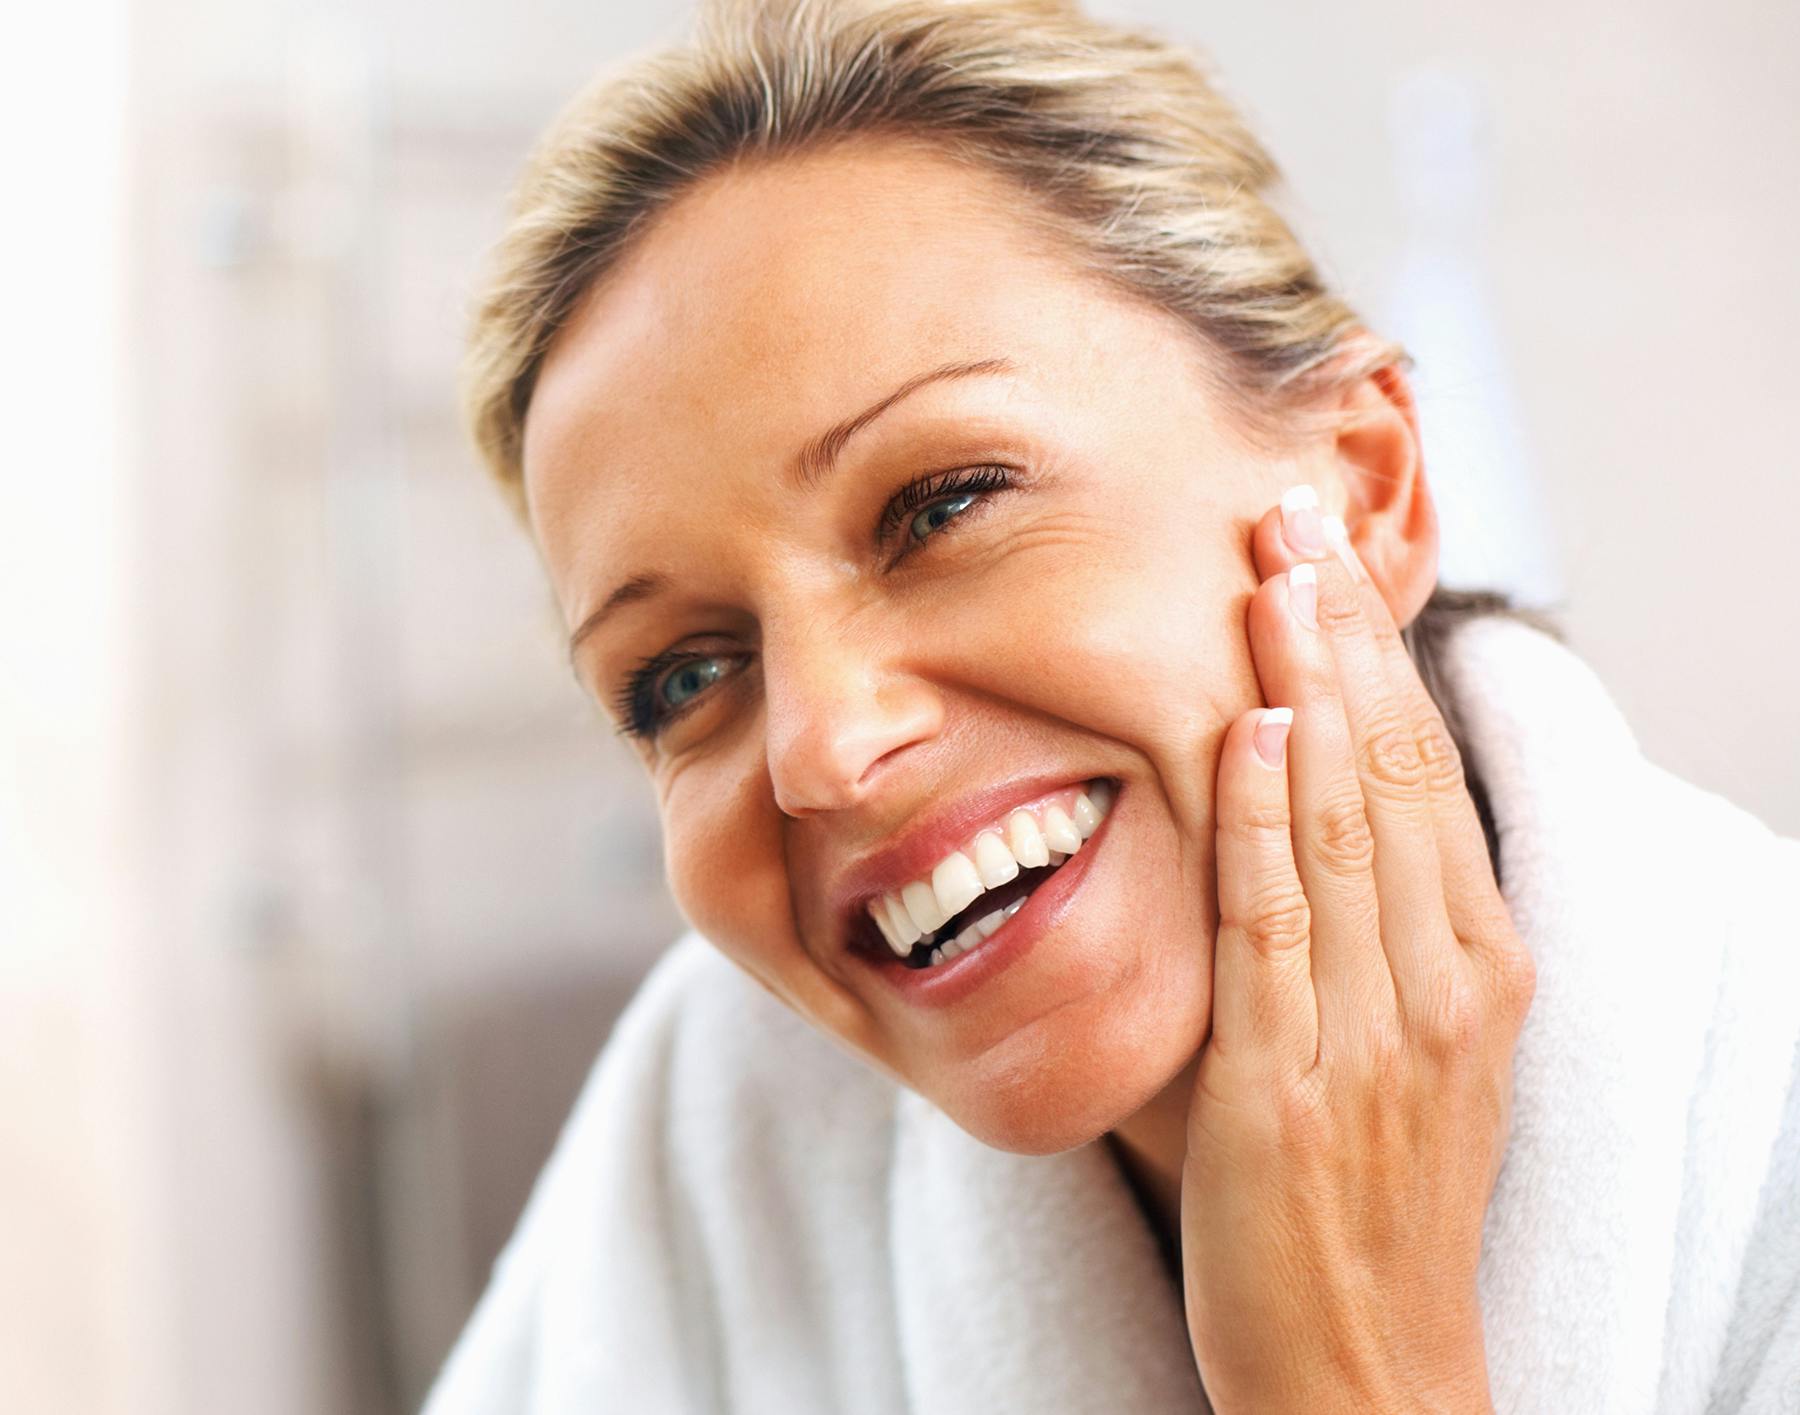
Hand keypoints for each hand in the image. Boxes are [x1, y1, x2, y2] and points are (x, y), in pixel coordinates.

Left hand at [1180, 491, 1537, 1413]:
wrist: (1369, 1369)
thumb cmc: (1372, 1203)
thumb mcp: (1408, 1052)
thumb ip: (1374, 933)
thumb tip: (1306, 800)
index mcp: (1478, 967)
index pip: (1426, 775)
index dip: (1378, 656)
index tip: (1329, 558)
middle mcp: (1443, 986)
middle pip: (1392, 772)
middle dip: (1342, 633)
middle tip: (1292, 514)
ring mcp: (1374, 1036)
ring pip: (1342, 825)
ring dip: (1305, 686)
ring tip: (1271, 575)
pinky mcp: (1288, 1087)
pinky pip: (1277, 927)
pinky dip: (1266, 820)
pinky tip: (1248, 729)